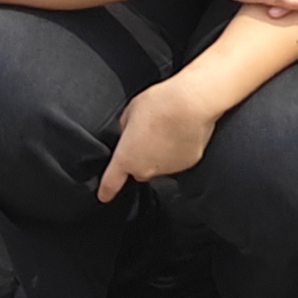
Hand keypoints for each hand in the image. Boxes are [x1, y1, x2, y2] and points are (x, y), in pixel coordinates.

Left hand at [96, 75, 213, 201]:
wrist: (193, 103)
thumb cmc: (162, 102)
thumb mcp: (132, 109)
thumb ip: (126, 127)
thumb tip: (131, 131)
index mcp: (126, 158)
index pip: (111, 183)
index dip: (106, 190)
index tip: (105, 194)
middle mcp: (145, 169)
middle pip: (139, 169)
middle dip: (141, 156)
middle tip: (150, 134)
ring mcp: (168, 169)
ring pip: (160, 164)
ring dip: (161, 151)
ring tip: (170, 127)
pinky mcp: (188, 163)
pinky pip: (180, 159)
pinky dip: (180, 149)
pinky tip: (183, 130)